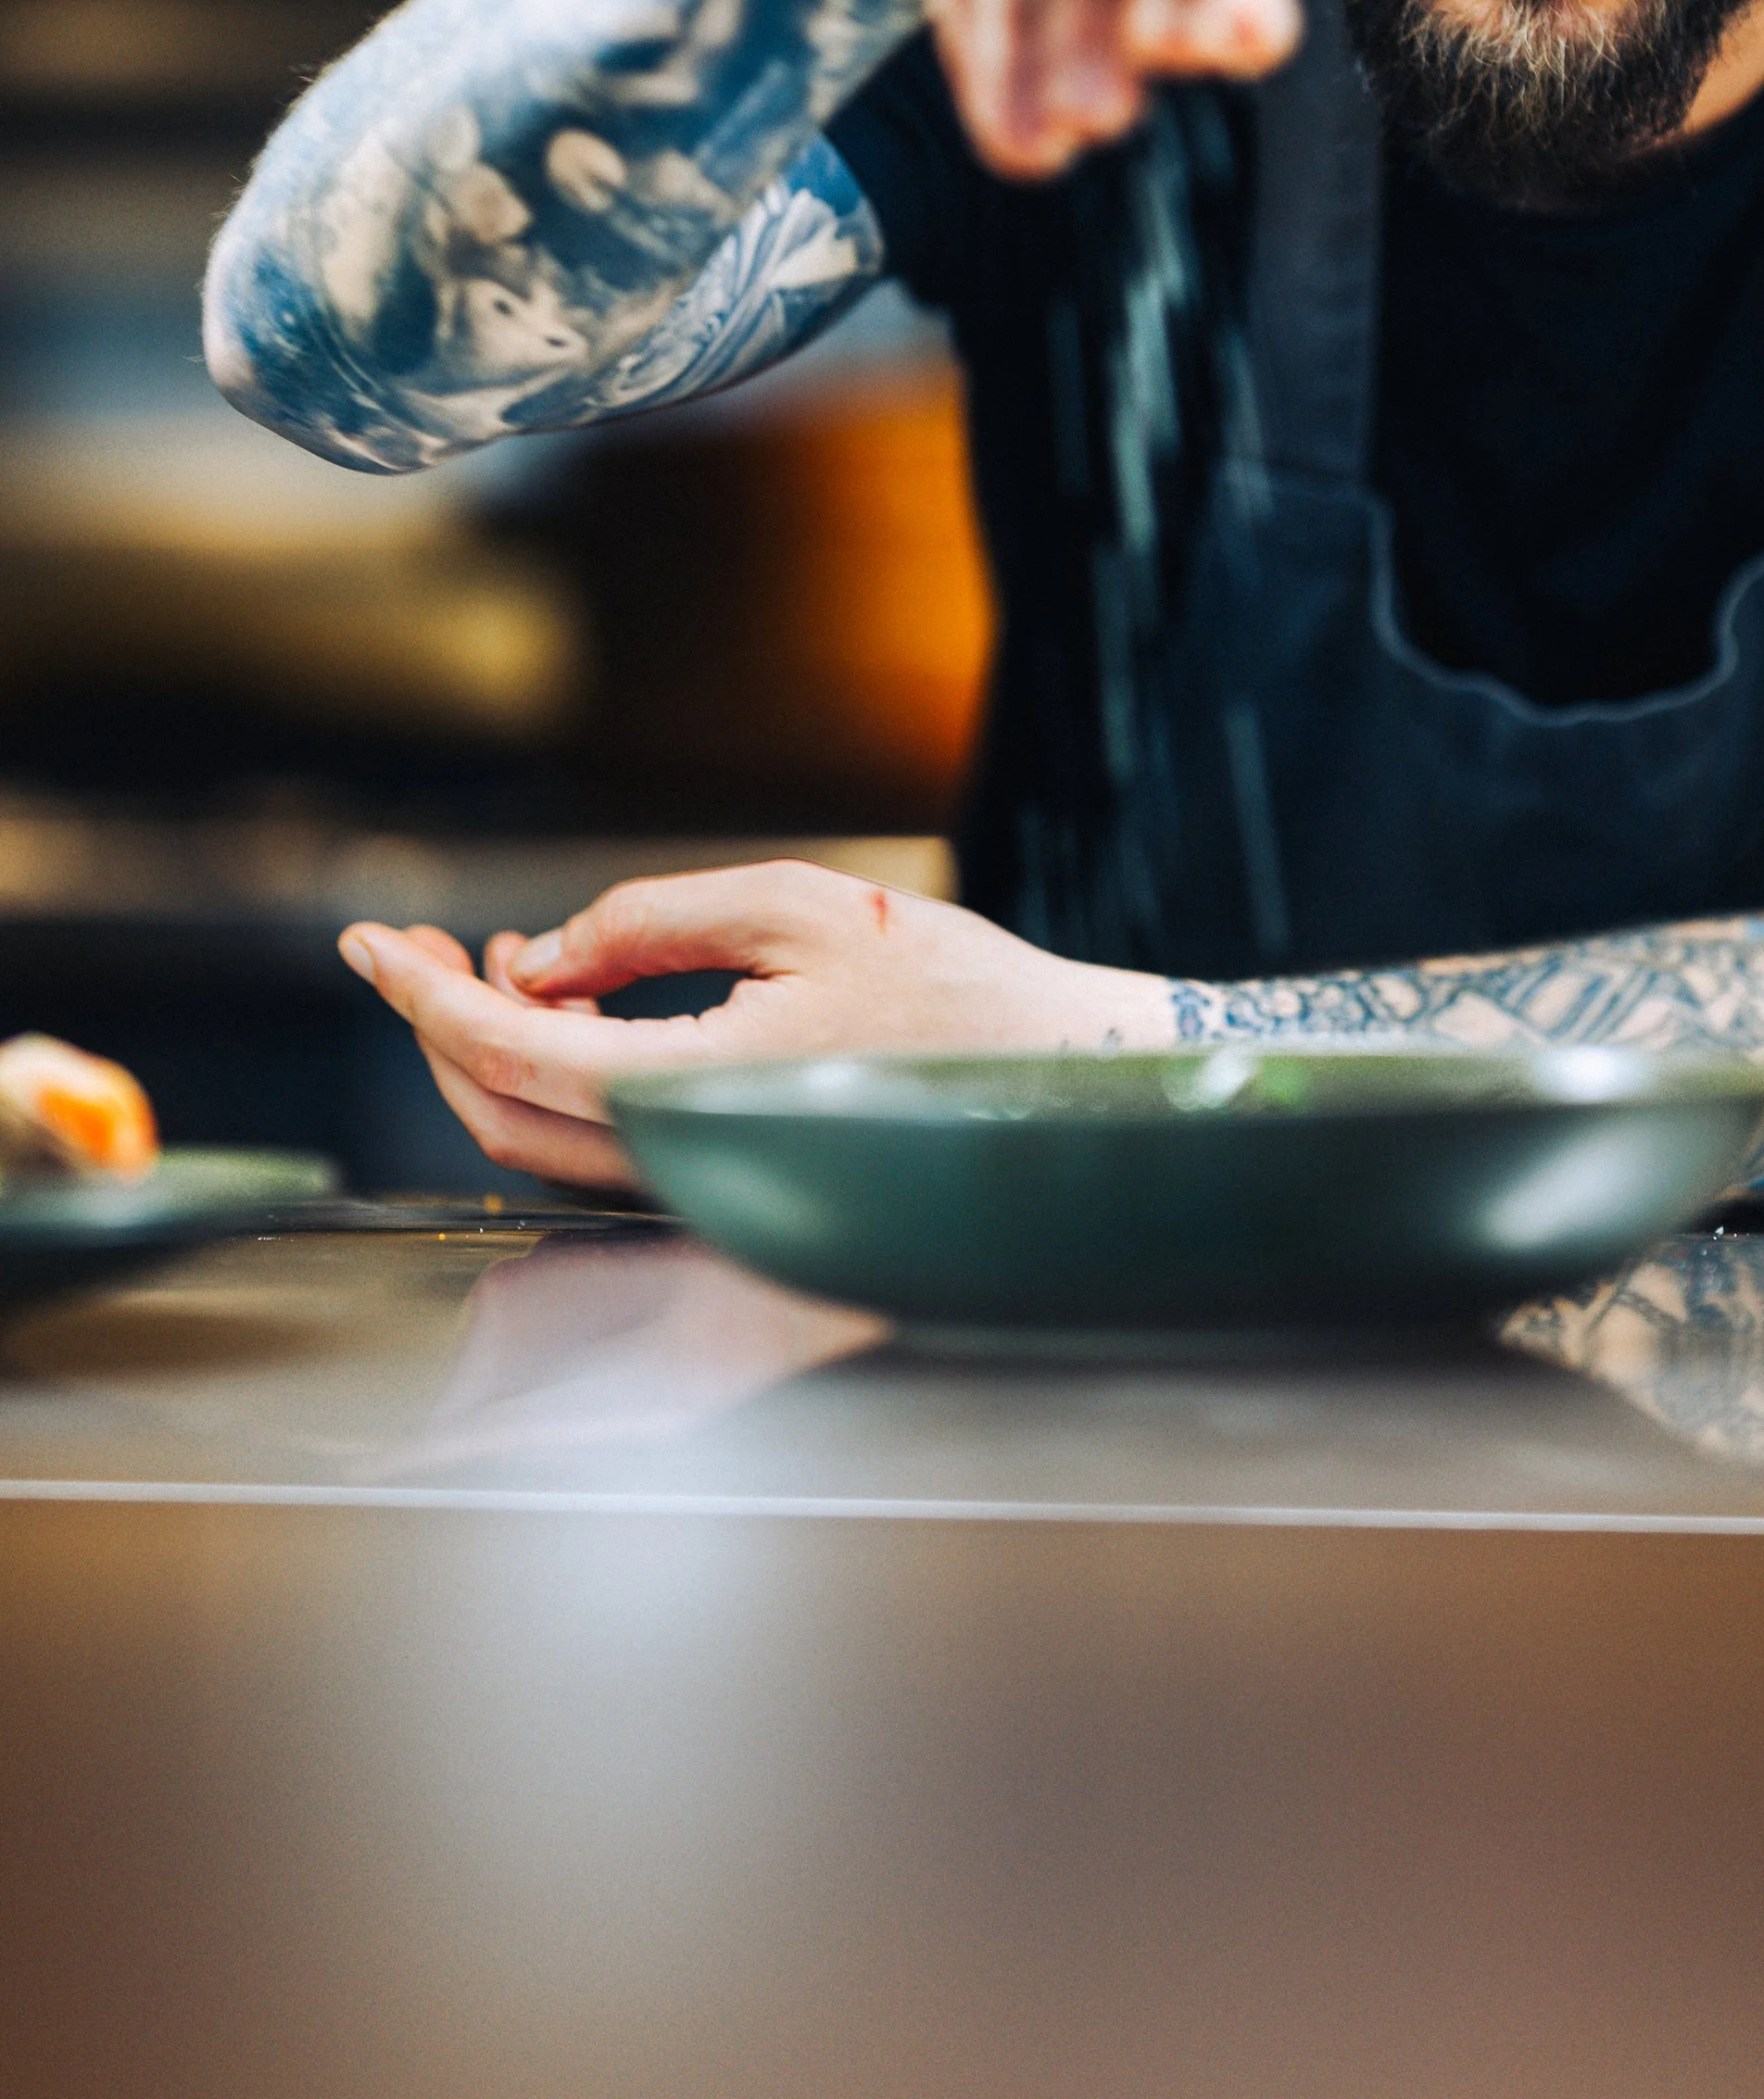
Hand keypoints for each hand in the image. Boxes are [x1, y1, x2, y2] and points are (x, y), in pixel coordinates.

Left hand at [339, 860, 1172, 1190]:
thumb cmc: (948, 992)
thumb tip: (539, 957)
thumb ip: (650, 923)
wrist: (1057, 1083)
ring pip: (541, 1137)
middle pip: (498, 1108)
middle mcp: (681, 1162)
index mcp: (693, 1090)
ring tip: (498, 954)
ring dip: (491, 1046)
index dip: (423, 991)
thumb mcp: (797, 907)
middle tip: (419, 940)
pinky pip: (596, 1145)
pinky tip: (568, 1003)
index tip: (370, 941)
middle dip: (438, 1018)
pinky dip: (552, 1074)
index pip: (509, 1049)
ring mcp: (697, 1191)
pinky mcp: (719, 1188)